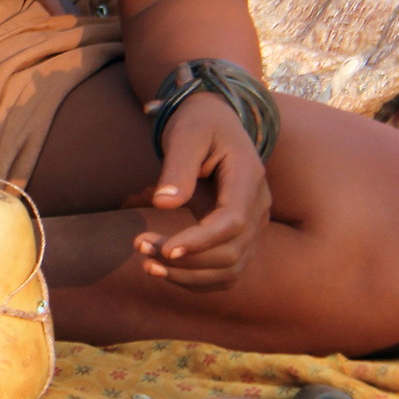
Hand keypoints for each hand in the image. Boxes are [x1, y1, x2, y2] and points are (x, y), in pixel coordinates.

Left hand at [132, 91, 271, 289]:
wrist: (214, 122)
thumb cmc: (198, 123)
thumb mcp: (185, 135)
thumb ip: (177, 168)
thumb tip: (164, 204)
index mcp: (248, 177)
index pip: (232, 222)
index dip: (201, 241)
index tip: (164, 250)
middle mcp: (258, 206)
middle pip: (232, 251)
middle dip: (187, 260)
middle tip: (140, 248)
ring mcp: (253, 224)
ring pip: (231, 268)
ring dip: (190, 275)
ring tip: (148, 265)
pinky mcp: (240, 235)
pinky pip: (225, 268)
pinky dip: (197, 277)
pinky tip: (165, 270)